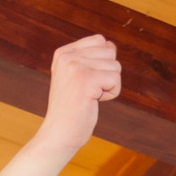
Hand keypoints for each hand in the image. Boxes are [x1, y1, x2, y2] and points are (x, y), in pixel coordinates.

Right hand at [40, 34, 119, 153]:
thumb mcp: (77, 76)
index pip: (100, 41)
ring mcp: (75, 67)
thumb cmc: (72, 109)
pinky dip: (111, 93)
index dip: (102, 62)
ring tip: (89, 97)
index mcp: (63, 52)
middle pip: (110, 52)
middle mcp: (67, 56)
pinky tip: (94, 101)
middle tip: (88, 91)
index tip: (86, 81)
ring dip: (109, 85)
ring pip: (116, 66)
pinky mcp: (86, 80)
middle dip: (107, 74)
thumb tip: (111, 45)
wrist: (59, 134)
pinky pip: (116, 79)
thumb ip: (91, 58)